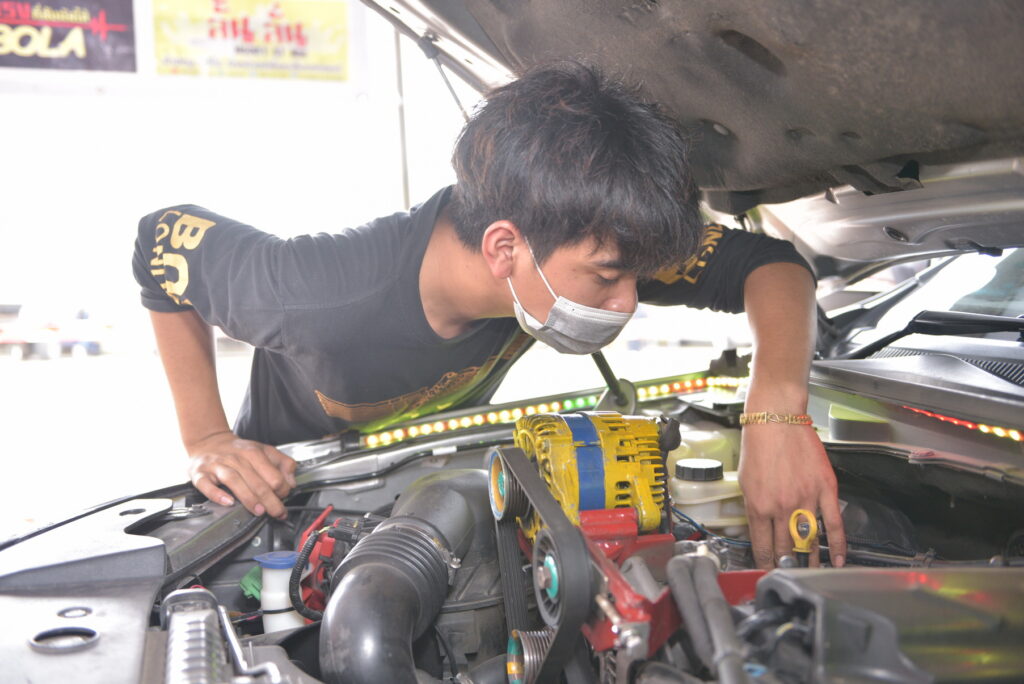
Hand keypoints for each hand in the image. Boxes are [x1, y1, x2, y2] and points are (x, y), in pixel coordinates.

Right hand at [186, 430, 296, 518]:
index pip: (272, 473)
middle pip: (256, 481)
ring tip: (259, 511)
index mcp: (253, 453)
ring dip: (248, 498)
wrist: (208, 442)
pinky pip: (207, 485)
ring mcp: (217, 466)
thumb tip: (292, 482)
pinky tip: (228, 503)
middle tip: (277, 512)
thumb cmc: (239, 451)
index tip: (284, 498)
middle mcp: (235, 458)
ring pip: (234, 481)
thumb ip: (283, 463)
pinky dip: (217, 494)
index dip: (282, 489)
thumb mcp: (265, 450)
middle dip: (270, 500)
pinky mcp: (200, 474)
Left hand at [738, 423, 845, 568]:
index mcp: (758, 506)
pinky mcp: (825, 490)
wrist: (776, 419)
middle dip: (787, 566)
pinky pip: (834, 524)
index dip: (766, 564)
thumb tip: (761, 531)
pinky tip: (836, 559)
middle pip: (786, 549)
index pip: (763, 547)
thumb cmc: (758, 445)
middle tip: (790, 575)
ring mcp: (805, 499)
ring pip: (810, 541)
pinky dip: (837, 546)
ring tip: (811, 572)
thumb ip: (753, 509)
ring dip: (811, 561)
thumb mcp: (745, 482)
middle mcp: (782, 507)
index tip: (768, 571)